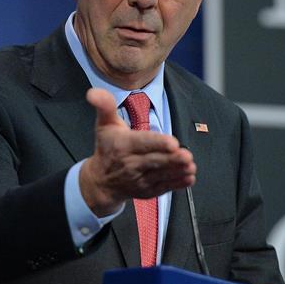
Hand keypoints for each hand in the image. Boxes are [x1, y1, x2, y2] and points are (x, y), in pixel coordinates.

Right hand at [79, 88, 196, 215]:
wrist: (100, 181)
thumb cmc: (107, 148)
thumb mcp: (104, 124)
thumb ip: (104, 106)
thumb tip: (93, 92)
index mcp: (123, 145)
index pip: (142, 143)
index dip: (157, 143)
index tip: (172, 143)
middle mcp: (131, 164)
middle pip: (155, 160)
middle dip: (172, 159)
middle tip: (187, 156)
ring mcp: (139, 179)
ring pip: (161, 175)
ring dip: (177, 171)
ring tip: (191, 166)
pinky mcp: (147, 191)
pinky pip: (163, 188)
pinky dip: (177, 184)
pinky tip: (189, 179)